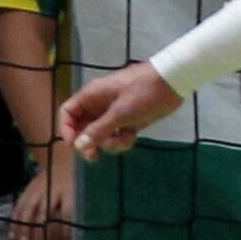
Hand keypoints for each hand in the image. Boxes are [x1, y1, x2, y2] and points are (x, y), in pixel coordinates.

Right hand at [8, 153, 77, 239]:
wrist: (60, 159)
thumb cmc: (74, 181)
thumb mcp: (80, 192)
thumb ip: (78, 210)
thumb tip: (79, 235)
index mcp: (69, 190)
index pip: (67, 213)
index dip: (67, 231)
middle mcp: (51, 189)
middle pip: (44, 212)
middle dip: (41, 230)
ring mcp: (37, 188)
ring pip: (29, 209)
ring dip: (25, 227)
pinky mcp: (27, 189)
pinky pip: (19, 205)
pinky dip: (15, 220)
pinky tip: (13, 234)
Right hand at [57, 61, 185, 158]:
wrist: (173, 82)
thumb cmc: (144, 92)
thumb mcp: (121, 113)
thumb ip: (98, 130)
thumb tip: (78, 146)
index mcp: (92, 96)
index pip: (68, 112)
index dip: (67, 129)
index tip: (75, 145)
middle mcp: (99, 105)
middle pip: (83, 128)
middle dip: (90, 142)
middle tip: (95, 157)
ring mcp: (114, 113)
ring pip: (101, 135)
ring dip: (110, 143)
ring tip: (124, 140)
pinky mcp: (128, 120)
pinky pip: (116, 135)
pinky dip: (122, 140)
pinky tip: (133, 136)